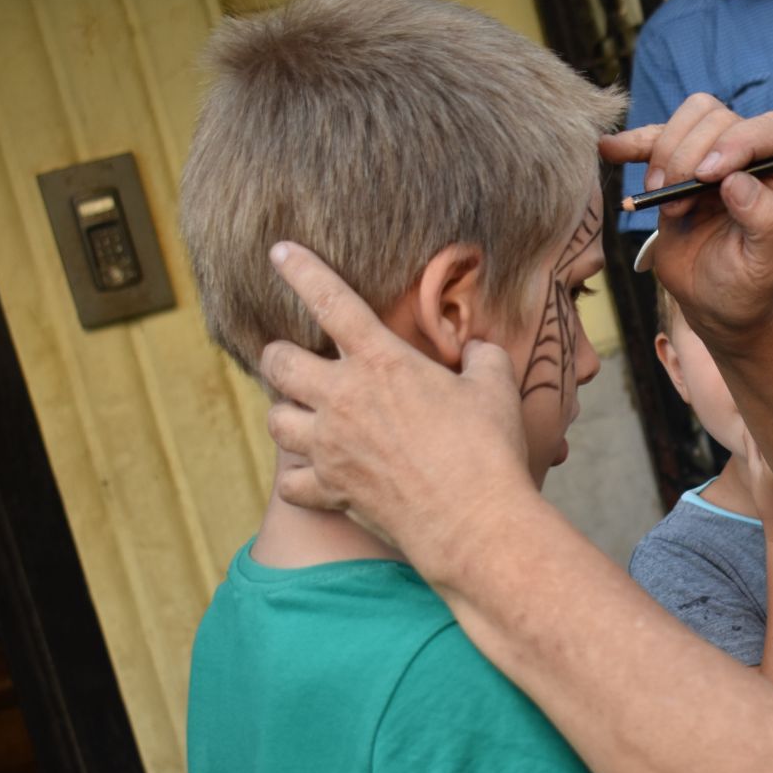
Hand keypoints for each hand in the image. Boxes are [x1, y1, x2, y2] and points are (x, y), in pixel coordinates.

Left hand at [260, 241, 543, 576]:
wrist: (475, 522)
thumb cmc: (489, 450)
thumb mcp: (496, 387)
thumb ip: (481, 357)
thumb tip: (478, 349)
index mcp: (382, 363)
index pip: (330, 300)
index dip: (301, 269)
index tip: (279, 250)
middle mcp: (344, 400)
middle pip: (278, 362)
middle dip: (280, 357)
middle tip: (295, 362)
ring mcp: (331, 448)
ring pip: (275, 420)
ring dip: (287, 415)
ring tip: (305, 418)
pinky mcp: (331, 493)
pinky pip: (290, 484)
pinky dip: (298, 480)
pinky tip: (313, 477)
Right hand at [601, 96, 772, 344]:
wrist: (715, 300)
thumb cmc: (750, 284)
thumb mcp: (769, 264)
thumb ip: (766, 222)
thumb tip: (738, 181)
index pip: (772, 131)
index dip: (738, 142)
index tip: (707, 175)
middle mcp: (757, 156)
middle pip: (722, 119)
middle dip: (691, 157)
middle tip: (677, 204)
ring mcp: (717, 156)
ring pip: (692, 118)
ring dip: (666, 153)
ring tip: (660, 198)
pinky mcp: (682, 164)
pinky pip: (657, 136)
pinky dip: (633, 142)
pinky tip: (612, 149)